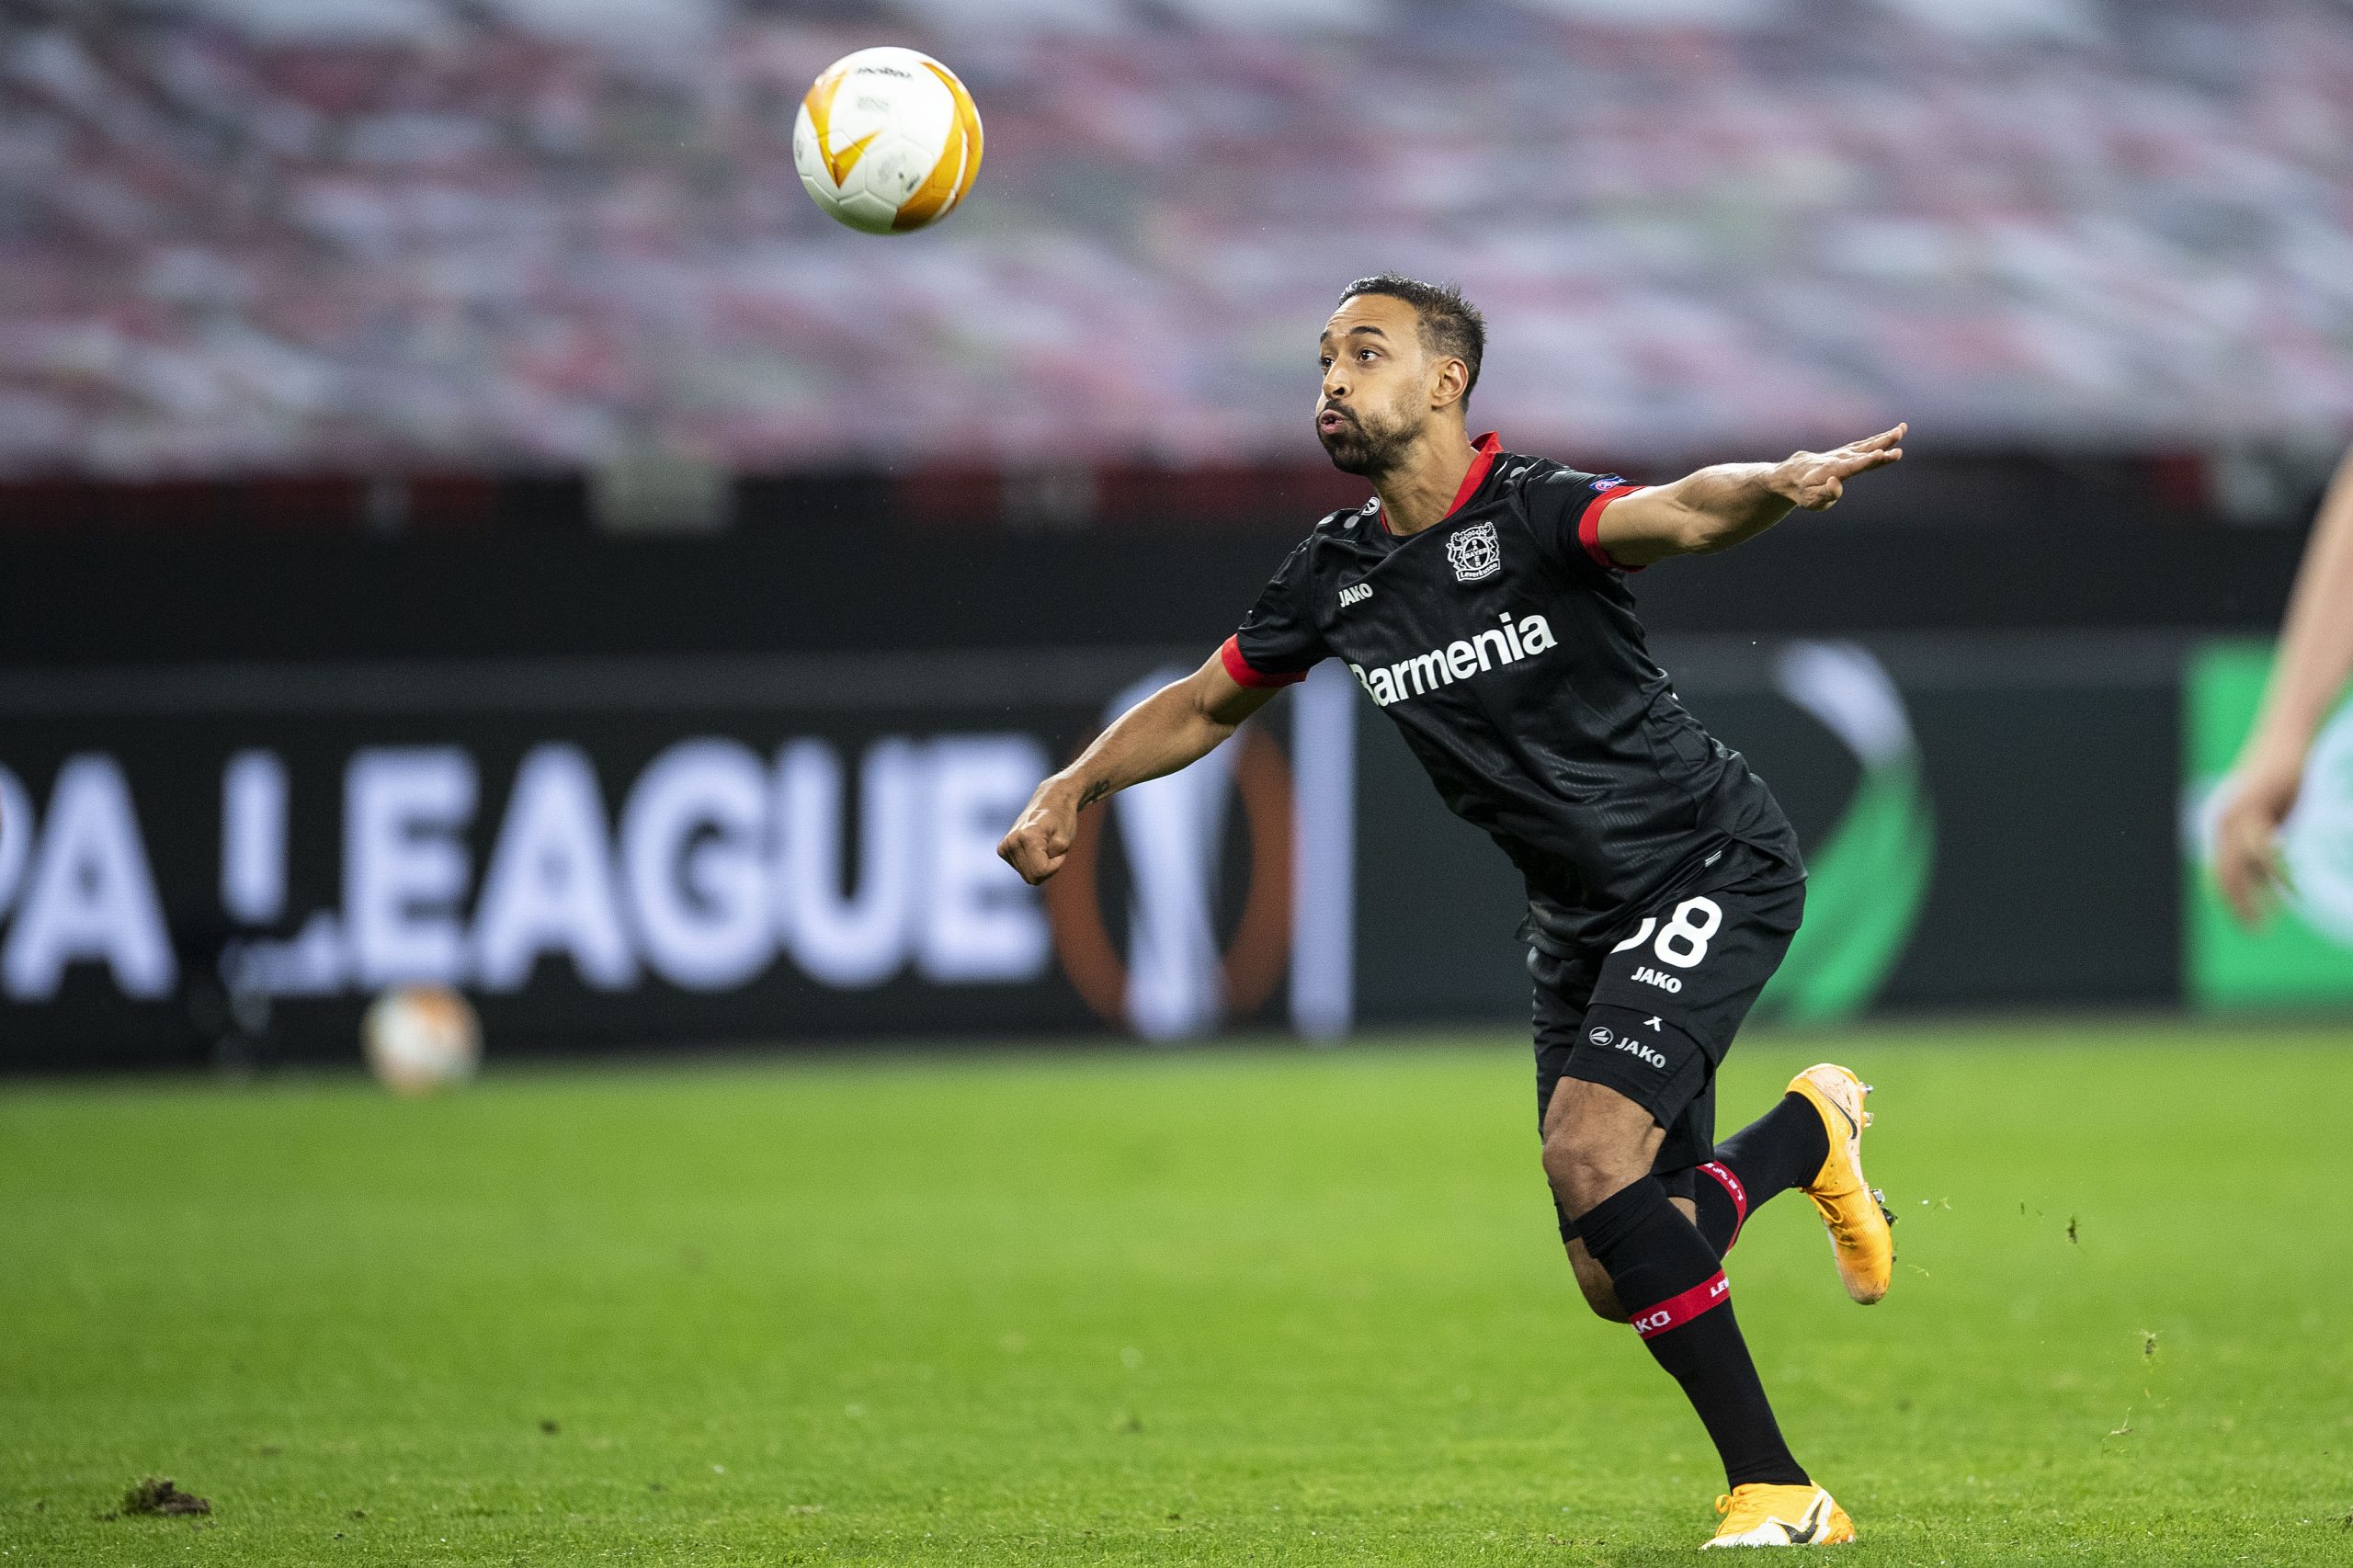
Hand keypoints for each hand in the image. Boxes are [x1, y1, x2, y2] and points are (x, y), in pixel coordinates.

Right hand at [998, 777, 1083, 885]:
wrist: (1050, 801)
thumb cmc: (1062, 819)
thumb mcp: (1064, 842)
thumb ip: (1050, 864)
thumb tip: (1035, 876)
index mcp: (1027, 837)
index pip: (1040, 872)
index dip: (1055, 865)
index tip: (1059, 849)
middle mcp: (1012, 842)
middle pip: (1033, 878)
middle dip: (1047, 868)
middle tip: (1052, 848)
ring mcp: (1005, 846)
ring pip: (1027, 876)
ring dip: (1040, 865)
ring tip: (1044, 846)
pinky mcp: (1003, 849)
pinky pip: (1022, 870)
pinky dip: (1032, 863)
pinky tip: (1035, 848)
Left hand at [1770, 423, 1906, 510]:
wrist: (1791, 475)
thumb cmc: (1802, 492)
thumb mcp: (1810, 500)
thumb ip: (1825, 494)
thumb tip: (1836, 483)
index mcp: (1832, 471)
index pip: (1853, 466)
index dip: (1867, 461)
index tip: (1880, 454)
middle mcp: (1840, 459)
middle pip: (1864, 452)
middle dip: (1882, 446)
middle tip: (1899, 438)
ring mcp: (1844, 454)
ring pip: (1867, 445)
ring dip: (1885, 438)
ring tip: (1902, 429)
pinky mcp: (1847, 452)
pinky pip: (1865, 444)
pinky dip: (1879, 438)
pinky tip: (1894, 433)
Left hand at [2213, 756, 2300, 925]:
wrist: (2288, 738)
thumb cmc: (2287, 780)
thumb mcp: (2277, 821)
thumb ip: (2268, 850)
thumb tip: (2273, 888)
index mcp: (2223, 829)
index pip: (2218, 876)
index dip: (2232, 904)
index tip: (2252, 927)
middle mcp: (2221, 822)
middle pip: (2221, 876)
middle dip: (2238, 906)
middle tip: (2258, 931)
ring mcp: (2234, 812)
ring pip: (2239, 863)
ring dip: (2259, 892)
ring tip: (2277, 913)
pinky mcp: (2253, 802)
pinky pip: (2260, 843)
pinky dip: (2273, 866)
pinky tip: (2287, 884)